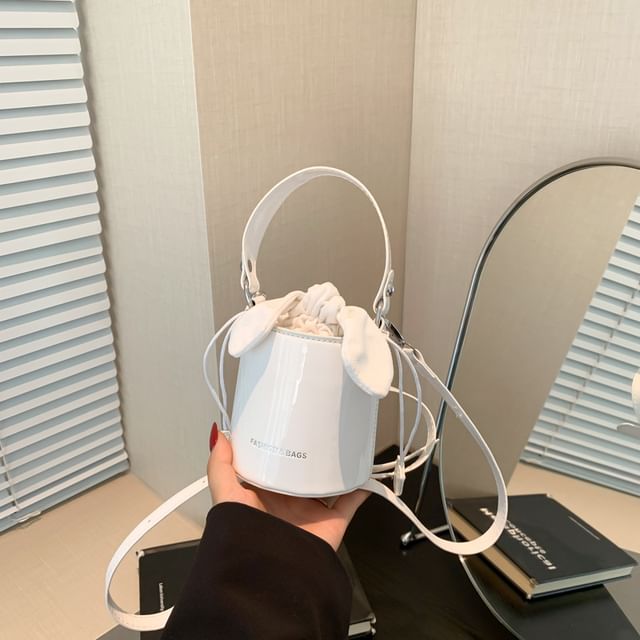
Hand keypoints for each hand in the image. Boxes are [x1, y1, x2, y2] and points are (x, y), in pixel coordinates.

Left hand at [207, 424, 368, 549]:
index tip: (285, 423)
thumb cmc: (244, 540)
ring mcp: (310, 512)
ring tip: (343, 444)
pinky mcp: (331, 522)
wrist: (270, 574)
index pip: (273, 464)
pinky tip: (364, 473)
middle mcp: (288, 502)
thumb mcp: (226, 496)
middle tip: (319, 429)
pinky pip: (351, 501)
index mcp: (263, 494)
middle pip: (304, 471)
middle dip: (312, 453)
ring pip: (329, 483)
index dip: (279, 446)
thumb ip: (220, 466)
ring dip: (338, 466)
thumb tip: (220, 436)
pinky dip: (361, 487)